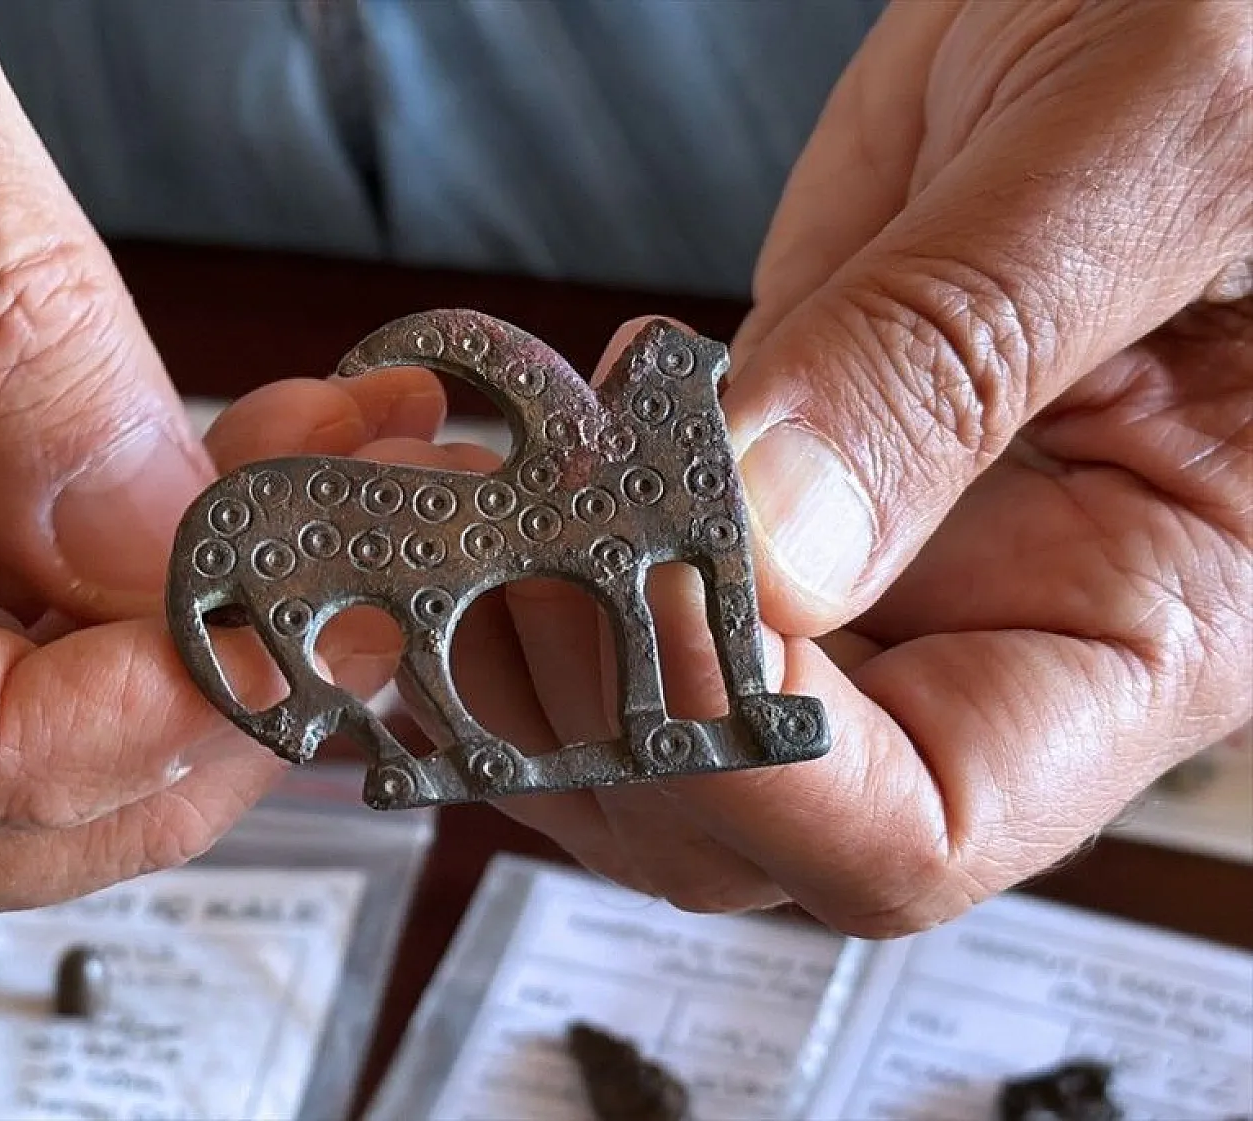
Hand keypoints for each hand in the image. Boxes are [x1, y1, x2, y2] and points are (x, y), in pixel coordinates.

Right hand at [0, 1, 435, 944]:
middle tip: (339, 612)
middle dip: (150, 746)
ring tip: (345, 501)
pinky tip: (283, 466)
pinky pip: (44, 608)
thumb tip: (145, 532)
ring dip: (201, 664)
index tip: (237, 659)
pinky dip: (182, 575)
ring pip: (0, 738)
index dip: (29, 750)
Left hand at [217, 0, 1251, 935]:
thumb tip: (769, 542)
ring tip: (456, 477)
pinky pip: (614, 575)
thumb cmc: (1239, 35)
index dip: (750, 764)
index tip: (637, 591)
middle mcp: (984, 620)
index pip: (923, 825)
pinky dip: (509, 547)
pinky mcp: (760, 466)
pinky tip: (471, 448)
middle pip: (742, 816)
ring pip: (645, 716)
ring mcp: (855, 553)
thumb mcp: (1141, 147)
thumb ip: (957, 350)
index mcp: (1152, 610)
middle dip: (584, 702)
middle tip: (490, 530)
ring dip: (509, 634)